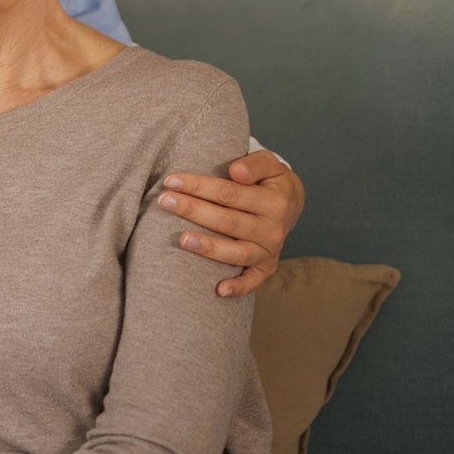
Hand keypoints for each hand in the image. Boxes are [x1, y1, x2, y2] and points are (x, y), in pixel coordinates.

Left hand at [158, 149, 304, 297]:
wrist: (289, 203)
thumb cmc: (268, 180)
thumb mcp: (270, 163)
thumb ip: (255, 164)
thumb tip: (235, 171)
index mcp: (274, 201)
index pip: (230, 193)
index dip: (199, 186)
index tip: (172, 180)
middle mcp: (273, 229)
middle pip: (227, 222)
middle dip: (193, 210)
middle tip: (164, 201)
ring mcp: (269, 251)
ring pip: (236, 253)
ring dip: (208, 247)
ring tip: (181, 240)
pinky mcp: (266, 268)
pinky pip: (253, 281)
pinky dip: (238, 288)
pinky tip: (219, 290)